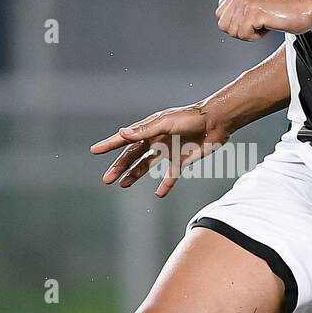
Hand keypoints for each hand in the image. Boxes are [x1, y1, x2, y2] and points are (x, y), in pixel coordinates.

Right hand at [90, 104, 228, 197]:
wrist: (216, 122)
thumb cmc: (191, 118)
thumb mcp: (165, 122)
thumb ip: (144, 130)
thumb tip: (122, 134)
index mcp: (150, 129)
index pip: (125, 139)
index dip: (109, 145)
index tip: (94, 150)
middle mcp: (157, 139)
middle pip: (133, 156)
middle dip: (119, 167)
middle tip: (107, 179)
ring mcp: (169, 150)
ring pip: (147, 165)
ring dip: (135, 174)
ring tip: (123, 184)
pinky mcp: (182, 160)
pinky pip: (171, 175)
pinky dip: (165, 185)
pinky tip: (159, 194)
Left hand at [215, 0, 311, 39]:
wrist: (305, 9)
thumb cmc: (285, 11)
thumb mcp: (257, 4)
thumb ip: (238, 6)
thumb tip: (219, 5)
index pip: (220, 16)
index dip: (236, 25)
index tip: (254, 21)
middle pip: (224, 26)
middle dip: (241, 31)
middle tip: (259, 24)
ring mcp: (247, 2)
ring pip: (234, 32)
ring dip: (250, 34)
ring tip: (265, 24)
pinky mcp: (254, 12)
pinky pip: (244, 34)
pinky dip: (257, 36)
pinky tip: (268, 26)